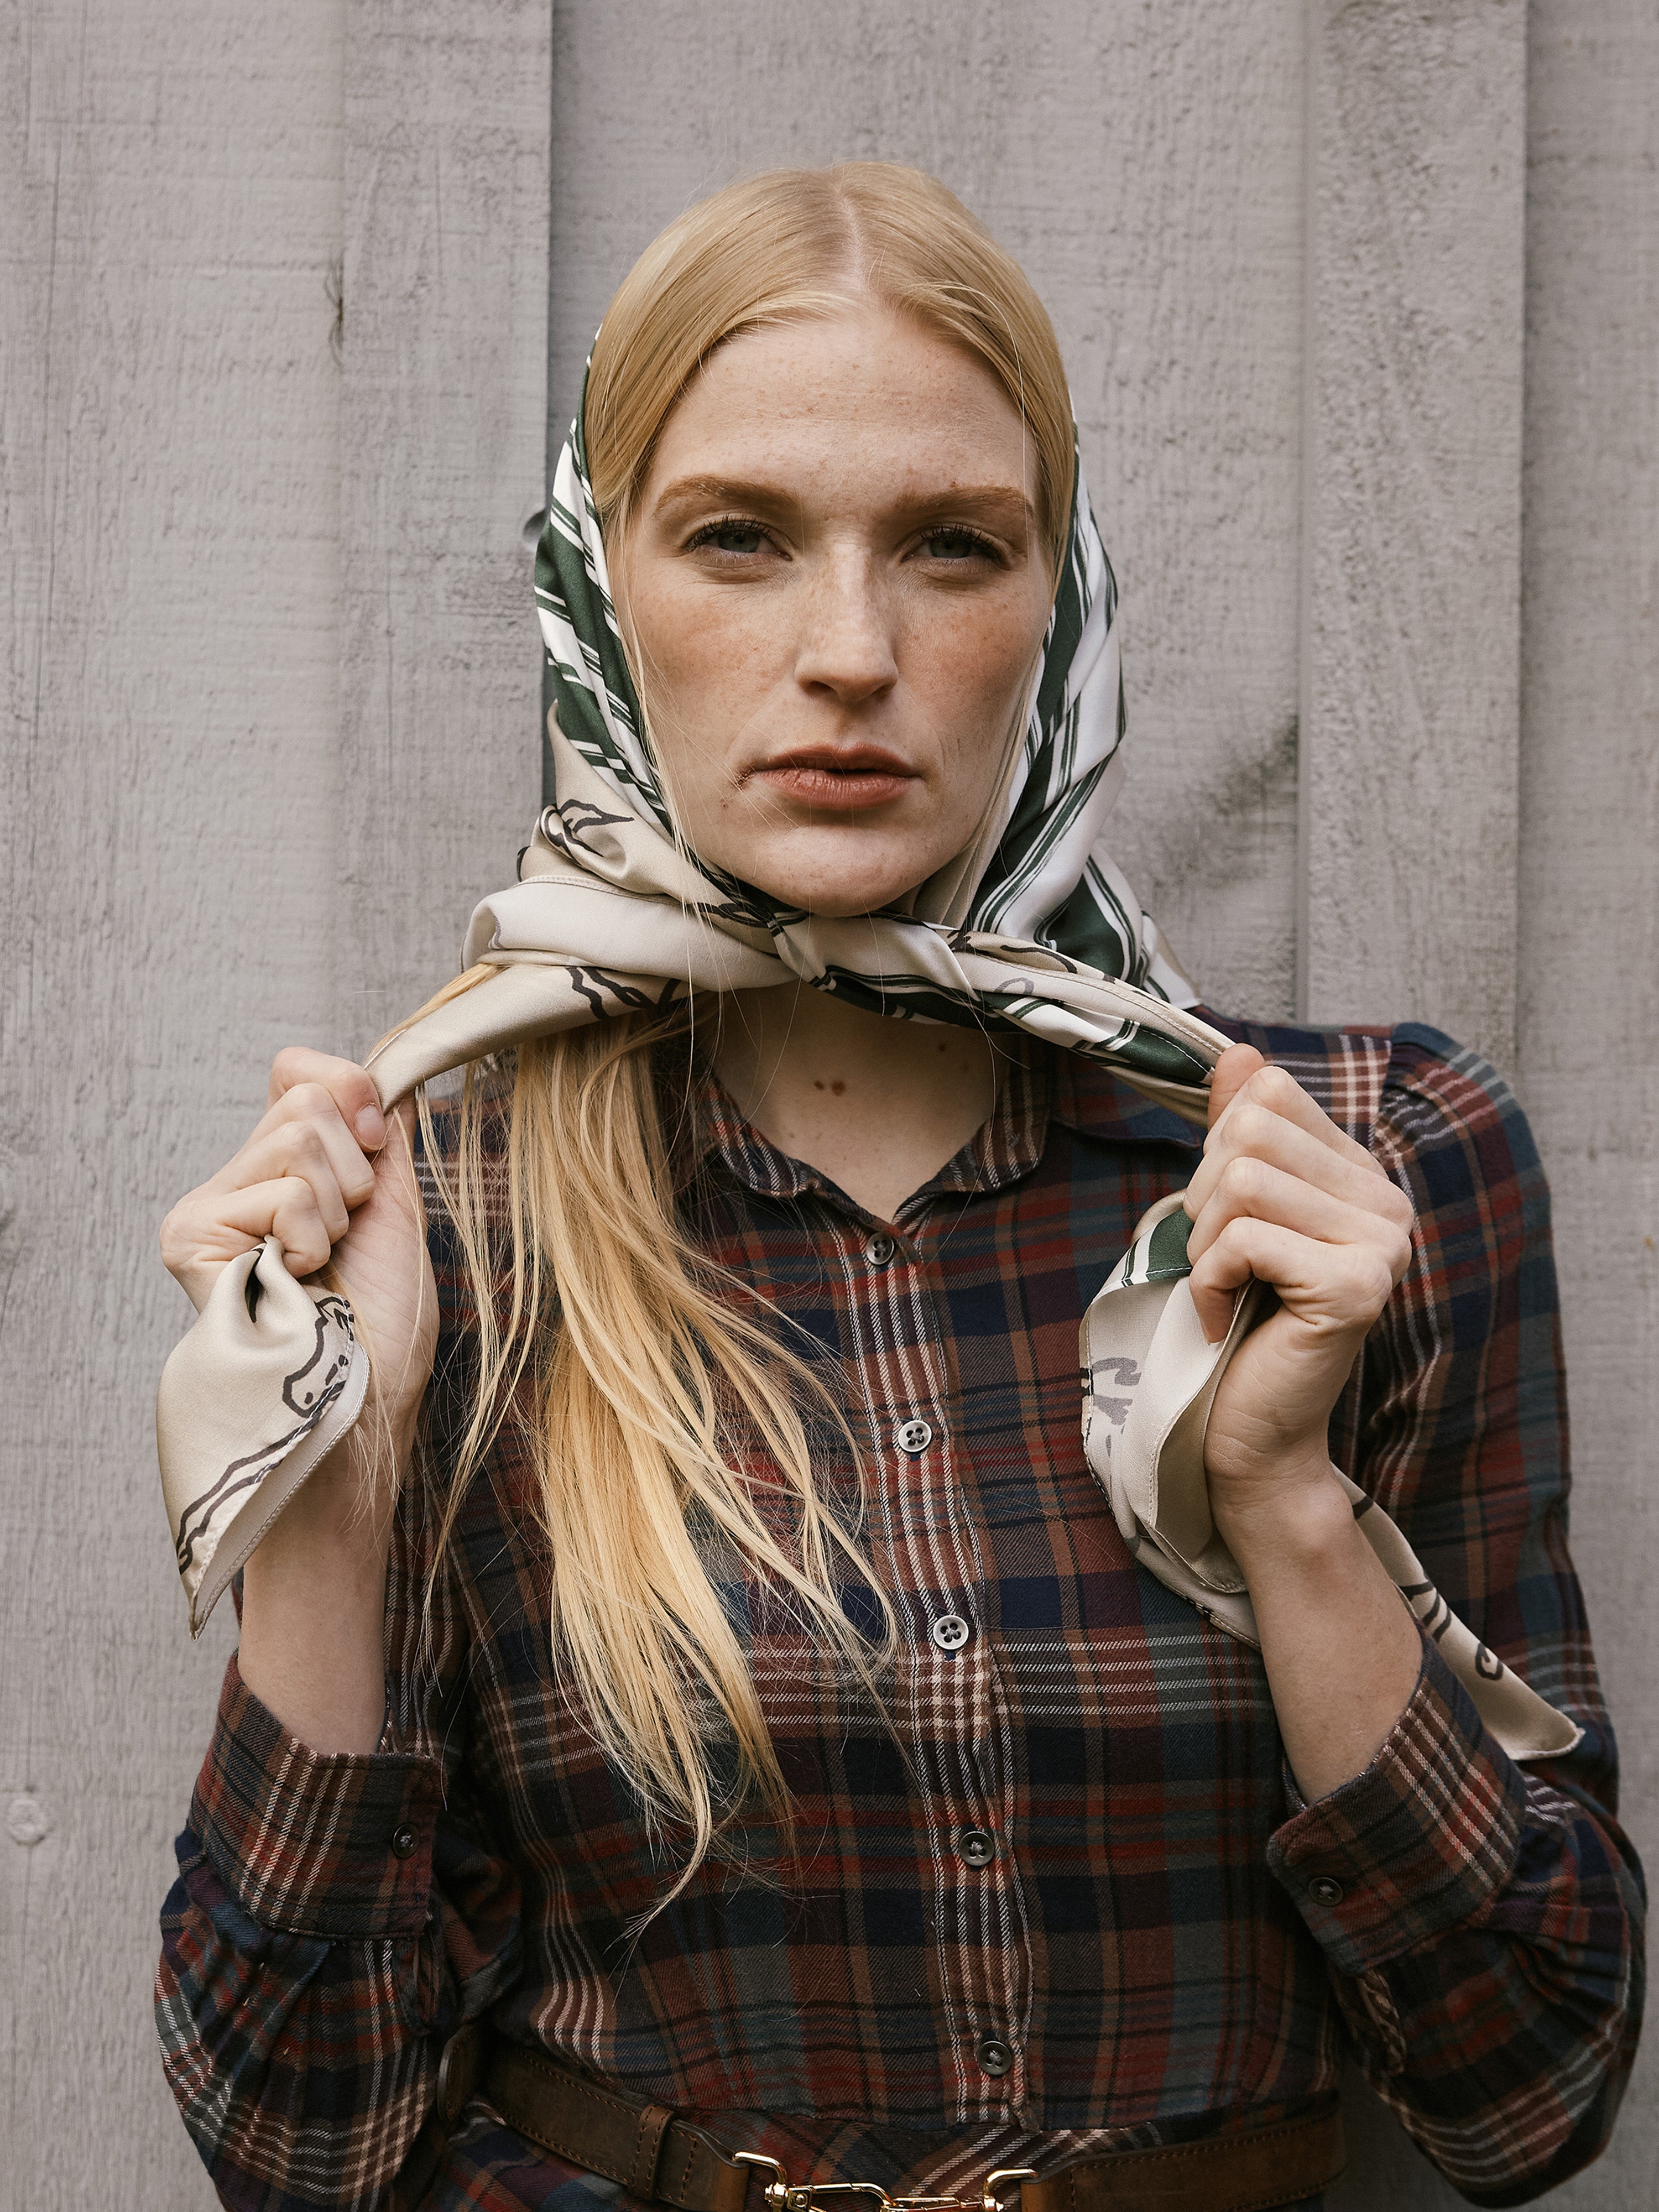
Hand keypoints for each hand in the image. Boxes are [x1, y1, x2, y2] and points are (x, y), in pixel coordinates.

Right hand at [159, 1048, 437, 1449]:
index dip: (350, 1090)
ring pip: (295, 1137)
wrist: (362, 1399)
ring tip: (319, 1267)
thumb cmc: (382, 1323)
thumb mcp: (396, 1207)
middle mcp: (238, 1181)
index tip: (377, 1145)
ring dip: (335, 1210)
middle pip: (304, 1100)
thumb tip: (383, 1076)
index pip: (296, 1071)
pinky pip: (282, 1193)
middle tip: (344, 1239)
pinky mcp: (190, 1235)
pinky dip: (310, 1240)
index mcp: (285, 1169)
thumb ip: (380, 1137)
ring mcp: (209, 1208)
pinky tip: (294, 1284)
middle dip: (353, 1170)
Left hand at [1185, 1044, 1414, 1545]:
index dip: (1218, 1150)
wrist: (1248, 1430)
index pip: (1270, 1094)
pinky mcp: (1356, 1288)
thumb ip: (1237, 1132)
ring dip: (1202, 1242)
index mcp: (1360, 1175)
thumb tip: (1238, 1052)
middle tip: (1221, 1263)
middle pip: (1250, 1130)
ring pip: (1242, 1180)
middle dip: (1202, 1197)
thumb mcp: (1225, 1212)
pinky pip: (1244, 1239)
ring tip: (1223, 1289)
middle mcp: (1386, 1203)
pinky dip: (1207, 1281)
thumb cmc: (1232, 1322)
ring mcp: (1381, 1246)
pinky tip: (1223, 1318)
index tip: (1228, 1220)